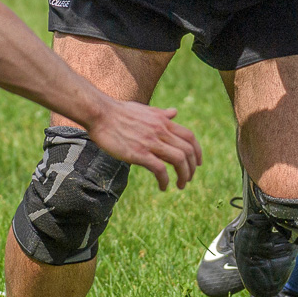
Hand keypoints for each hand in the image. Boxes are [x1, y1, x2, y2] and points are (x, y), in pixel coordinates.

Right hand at [85, 98, 203, 190]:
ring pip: (179, 160)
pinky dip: (165, 180)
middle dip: (192, 168)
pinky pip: (160, 169)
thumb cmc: (119, 111)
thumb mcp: (145, 109)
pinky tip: (163, 187)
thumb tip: (175, 111)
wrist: (100, 113)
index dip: (197, 151)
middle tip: (188, 179)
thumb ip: (161, 113)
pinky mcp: (139, 153)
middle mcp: (160, 130)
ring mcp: (150, 142)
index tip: (197, 163)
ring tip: (180, 185)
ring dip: (184, 175)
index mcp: (163, 121)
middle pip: (188, 150)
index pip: (189, 137)